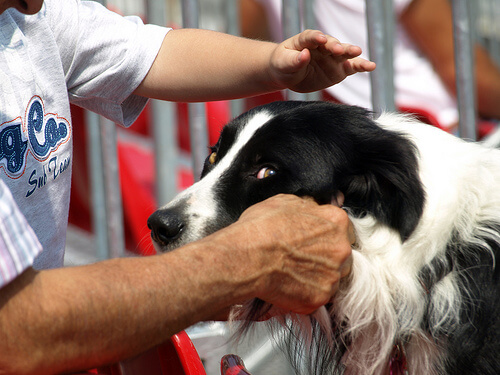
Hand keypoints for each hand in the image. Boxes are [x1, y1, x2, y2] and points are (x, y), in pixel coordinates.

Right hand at [228, 194, 353, 314]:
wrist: (246, 258)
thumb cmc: (261, 229)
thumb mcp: (285, 201)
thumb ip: (309, 206)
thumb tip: (314, 207)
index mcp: (336, 222)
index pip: (346, 230)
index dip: (329, 235)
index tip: (317, 240)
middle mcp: (341, 249)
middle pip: (343, 255)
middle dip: (327, 257)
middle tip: (303, 257)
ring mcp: (332, 276)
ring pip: (333, 278)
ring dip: (319, 276)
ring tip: (294, 272)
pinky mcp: (319, 298)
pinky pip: (318, 297)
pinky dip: (306, 293)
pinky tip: (289, 285)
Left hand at [269, 29, 375, 92]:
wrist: (288, 74)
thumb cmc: (283, 64)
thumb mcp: (283, 63)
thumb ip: (293, 60)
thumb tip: (304, 55)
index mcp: (306, 40)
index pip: (311, 36)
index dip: (316, 37)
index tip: (321, 39)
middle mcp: (322, 46)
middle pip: (331, 43)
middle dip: (336, 46)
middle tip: (340, 49)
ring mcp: (332, 57)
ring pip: (344, 54)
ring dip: (352, 53)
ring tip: (360, 55)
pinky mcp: (339, 69)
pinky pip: (351, 67)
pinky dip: (361, 67)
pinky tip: (371, 66)